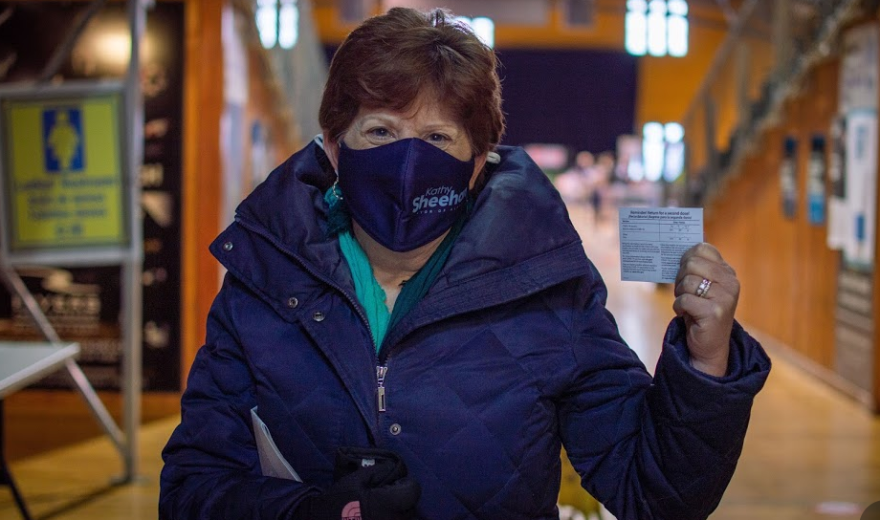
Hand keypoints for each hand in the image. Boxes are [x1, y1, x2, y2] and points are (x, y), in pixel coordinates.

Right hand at [291, 447, 420, 519]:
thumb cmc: (339, 500)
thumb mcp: (357, 479)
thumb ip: (379, 471)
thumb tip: (395, 470)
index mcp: (389, 503)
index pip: (413, 491)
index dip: (406, 485)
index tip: (395, 485)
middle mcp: (392, 519)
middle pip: (411, 509)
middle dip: (403, 501)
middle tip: (388, 497)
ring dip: (399, 515)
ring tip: (383, 510)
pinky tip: (377, 517)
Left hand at [672, 243, 739, 376]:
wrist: (709, 347)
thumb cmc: (700, 312)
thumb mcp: (701, 287)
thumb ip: (695, 268)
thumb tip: (676, 247)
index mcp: (727, 272)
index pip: (703, 248)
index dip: (686, 258)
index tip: (684, 272)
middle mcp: (730, 282)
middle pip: (691, 263)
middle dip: (680, 278)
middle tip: (684, 292)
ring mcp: (725, 297)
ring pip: (687, 281)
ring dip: (679, 294)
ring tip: (687, 305)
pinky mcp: (715, 312)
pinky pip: (684, 300)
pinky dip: (678, 308)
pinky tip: (685, 315)